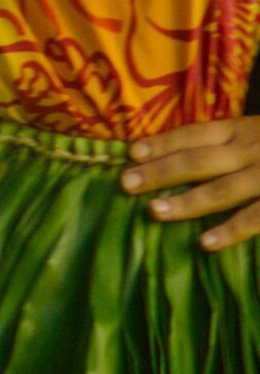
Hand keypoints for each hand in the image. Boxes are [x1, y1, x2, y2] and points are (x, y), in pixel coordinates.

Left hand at [125, 116, 259, 250]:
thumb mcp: (255, 133)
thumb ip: (223, 143)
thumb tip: (169, 157)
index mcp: (240, 130)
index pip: (194, 135)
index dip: (163, 144)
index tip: (132, 153)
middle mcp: (250, 150)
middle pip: (199, 161)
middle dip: (161, 172)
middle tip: (127, 183)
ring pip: (222, 190)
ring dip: (187, 202)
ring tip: (154, 211)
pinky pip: (256, 218)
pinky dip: (231, 230)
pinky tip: (205, 243)